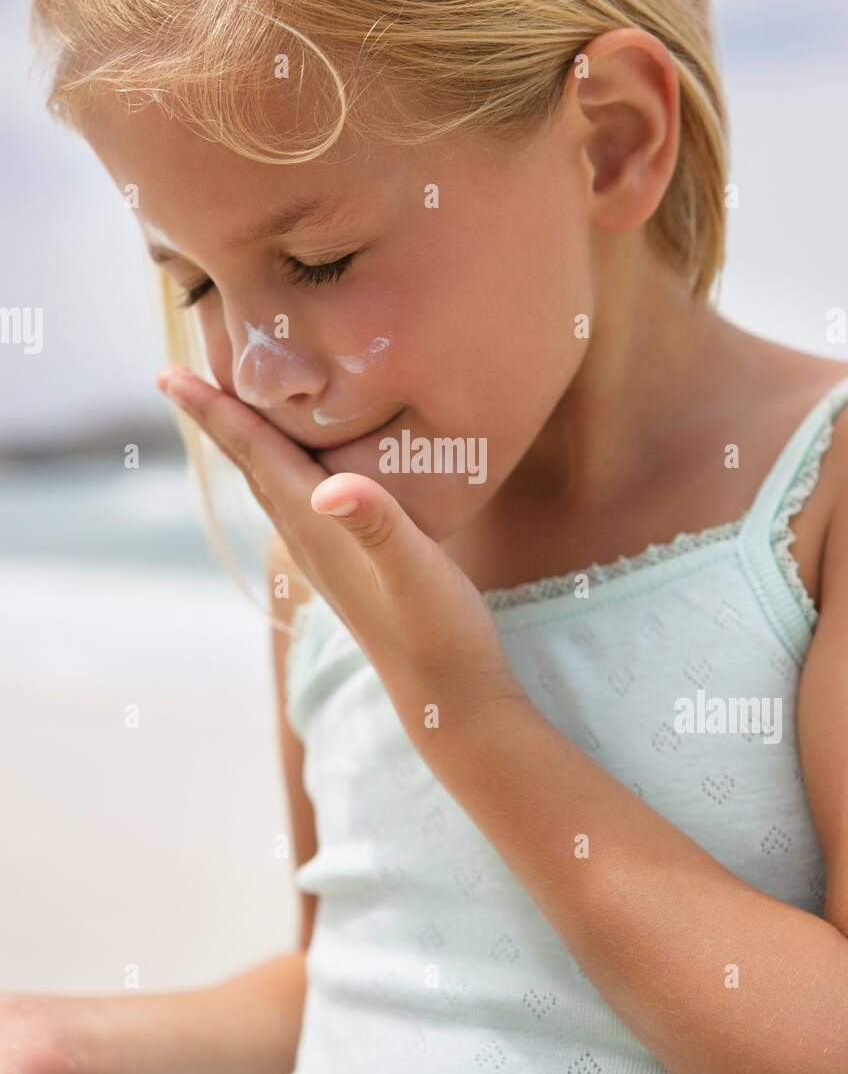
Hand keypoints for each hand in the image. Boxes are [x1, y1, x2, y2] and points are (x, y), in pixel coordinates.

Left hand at [156, 367, 522, 725]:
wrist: (451, 699)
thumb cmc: (439, 633)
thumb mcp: (415, 570)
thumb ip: (376, 524)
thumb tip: (325, 489)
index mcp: (317, 528)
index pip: (256, 456)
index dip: (216, 412)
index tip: (170, 375)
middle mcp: (311, 541)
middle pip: (252, 466)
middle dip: (218, 420)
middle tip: (178, 378)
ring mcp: (328, 558)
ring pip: (273, 486)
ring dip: (247, 445)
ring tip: (228, 412)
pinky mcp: (351, 568)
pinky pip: (301, 505)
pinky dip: (285, 472)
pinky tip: (302, 473)